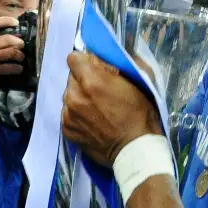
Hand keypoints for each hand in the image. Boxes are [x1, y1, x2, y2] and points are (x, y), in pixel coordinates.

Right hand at [0, 17, 25, 114]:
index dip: (5, 20)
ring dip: (20, 56)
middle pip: (8, 38)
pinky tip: (18, 69)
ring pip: (12, 52)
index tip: (16, 23)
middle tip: (22, 46)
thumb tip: (14, 35)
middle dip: (19, 43)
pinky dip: (18, 68)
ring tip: (20, 58)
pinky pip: (12, 67)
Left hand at [62, 51, 162, 166]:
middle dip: (83, 80)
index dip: (86, 62)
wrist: (135, 150)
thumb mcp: (136, 81)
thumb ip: (118, 64)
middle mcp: (74, 95)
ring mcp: (67, 113)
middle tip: (100, 92)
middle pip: (71, 77)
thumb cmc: (141, 114)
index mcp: (91, 80)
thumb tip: (105, 57)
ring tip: (96, 109)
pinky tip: (92, 122)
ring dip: (79, 98)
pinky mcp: (66, 129)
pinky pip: (67, 113)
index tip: (96, 70)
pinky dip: (77, 114)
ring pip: (68, 96)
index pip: (74, 58)